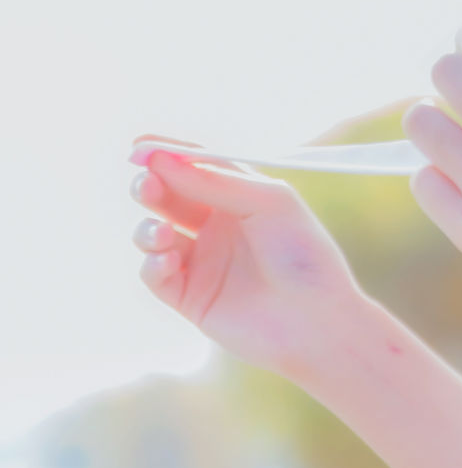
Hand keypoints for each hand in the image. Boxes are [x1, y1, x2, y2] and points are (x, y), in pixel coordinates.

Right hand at [129, 145, 368, 377]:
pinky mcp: (190, 298)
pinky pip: (155, 274)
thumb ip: (216, 180)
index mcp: (240, 197)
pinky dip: (152, 264)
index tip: (139, 147)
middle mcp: (219, 226)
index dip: (165, 154)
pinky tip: (168, 261)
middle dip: (150, 186)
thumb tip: (161, 159)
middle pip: (167, 196)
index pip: (194, 166)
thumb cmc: (303, 255)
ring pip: (153, 234)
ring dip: (147, 229)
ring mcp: (203, 262)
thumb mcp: (269, 202)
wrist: (316, 321)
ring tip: (163, 234)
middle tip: (145, 184)